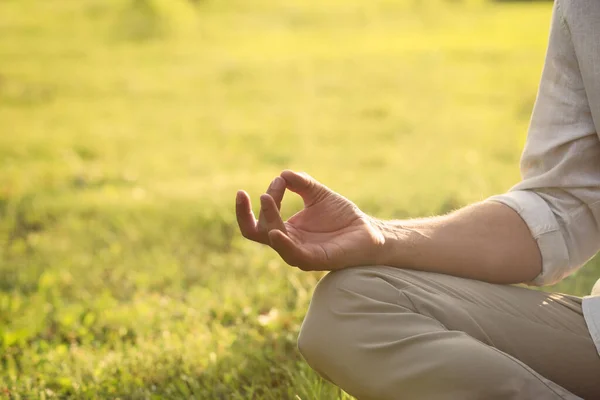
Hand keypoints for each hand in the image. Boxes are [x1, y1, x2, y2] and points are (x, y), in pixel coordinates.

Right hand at [235, 170, 384, 270]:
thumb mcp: (318, 194)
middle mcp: (289, 244)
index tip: (280, 181)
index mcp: (287, 231)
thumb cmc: (343, 216)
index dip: (264, 200)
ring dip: (269, 218)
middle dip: (249, 212)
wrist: (369, 231)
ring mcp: (301, 253)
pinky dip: (282, 244)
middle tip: (263, 193)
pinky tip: (275, 232)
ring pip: (274, 240)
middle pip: (257, 232)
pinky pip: (294, 255)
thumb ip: (301, 184)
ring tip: (266, 198)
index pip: (259, 221)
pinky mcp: (317, 259)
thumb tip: (283, 174)